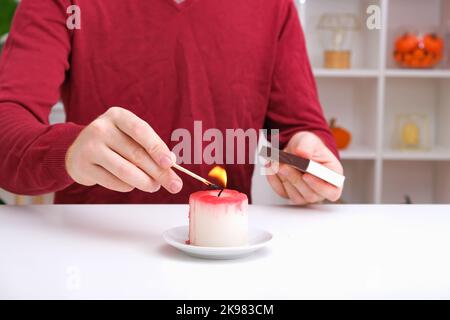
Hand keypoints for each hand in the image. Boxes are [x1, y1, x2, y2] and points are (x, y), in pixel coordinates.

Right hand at [65, 107, 182, 192]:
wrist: (78, 151)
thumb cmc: (113, 143)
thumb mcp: (130, 136)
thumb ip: (150, 147)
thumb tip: (171, 163)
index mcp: (118, 116)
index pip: (141, 130)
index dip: (157, 148)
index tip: (170, 163)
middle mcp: (102, 128)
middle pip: (136, 154)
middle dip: (159, 172)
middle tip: (174, 184)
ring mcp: (90, 147)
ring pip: (125, 170)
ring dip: (145, 182)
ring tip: (154, 186)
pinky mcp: (83, 166)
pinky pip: (113, 182)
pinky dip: (127, 186)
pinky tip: (131, 185)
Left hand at [266, 131, 342, 204]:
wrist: (296, 148)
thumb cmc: (308, 146)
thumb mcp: (308, 139)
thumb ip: (307, 146)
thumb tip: (303, 154)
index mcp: (333, 176)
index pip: (332, 191)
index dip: (319, 186)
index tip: (306, 175)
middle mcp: (321, 189)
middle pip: (311, 194)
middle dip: (295, 178)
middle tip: (285, 165)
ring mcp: (305, 194)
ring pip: (296, 196)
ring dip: (284, 179)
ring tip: (277, 163)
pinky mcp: (290, 194)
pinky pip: (282, 192)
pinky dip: (274, 180)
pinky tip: (272, 167)